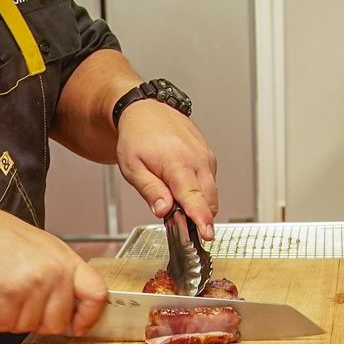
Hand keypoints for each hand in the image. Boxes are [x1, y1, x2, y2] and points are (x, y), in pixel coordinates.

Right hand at [0, 206, 109, 336]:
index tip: (78, 326)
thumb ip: (60, 275)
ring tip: (0, 294)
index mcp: (66, 261)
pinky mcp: (8, 297)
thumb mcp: (43, 249)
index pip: (96, 294)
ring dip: (9, 318)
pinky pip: (3, 325)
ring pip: (27, 327)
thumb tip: (71, 309)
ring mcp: (32, 285)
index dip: (89, 317)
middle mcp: (54, 273)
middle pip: (58, 323)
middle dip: (36, 322)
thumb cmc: (0, 238)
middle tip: (19, 306)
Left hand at [116, 101, 218, 237]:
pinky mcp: (209, 157)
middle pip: (208, 200)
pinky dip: (199, 192)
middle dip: (199, 217)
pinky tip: (181, 186)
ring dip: (198, 204)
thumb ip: (150, 190)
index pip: (193, 197)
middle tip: (177, 222)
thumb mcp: (132, 167)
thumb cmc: (138, 137)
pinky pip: (210, 183)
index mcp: (177, 163)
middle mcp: (197, 160)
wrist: (148, 110)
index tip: (207, 233)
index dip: (201, 218)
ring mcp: (206, 158)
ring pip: (211, 194)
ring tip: (173, 197)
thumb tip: (164, 211)